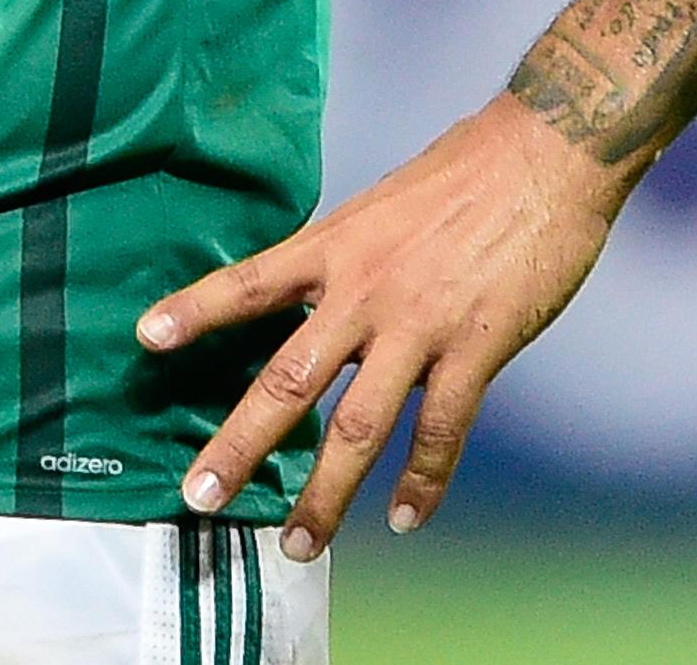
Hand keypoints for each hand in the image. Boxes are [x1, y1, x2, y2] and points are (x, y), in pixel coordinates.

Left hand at [141, 94, 628, 557]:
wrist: (548, 152)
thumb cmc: (467, 169)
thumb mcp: (383, 204)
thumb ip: (347, 257)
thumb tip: (317, 299)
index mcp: (338, 245)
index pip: (252, 281)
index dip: (197, 308)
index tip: (147, 338)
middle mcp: (366, 290)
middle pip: (289, 381)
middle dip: (240, 447)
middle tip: (198, 497)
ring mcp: (421, 324)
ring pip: (359, 426)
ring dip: (325, 494)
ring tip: (298, 544)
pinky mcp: (477, 348)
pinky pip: (441, 430)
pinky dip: (422, 482)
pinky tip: (405, 520)